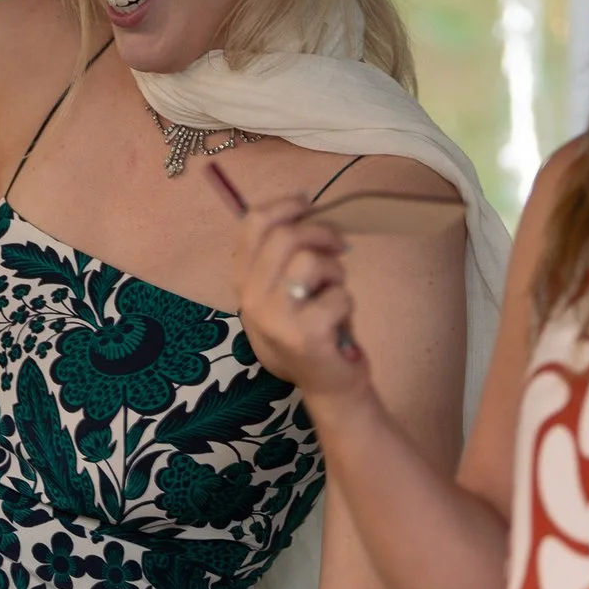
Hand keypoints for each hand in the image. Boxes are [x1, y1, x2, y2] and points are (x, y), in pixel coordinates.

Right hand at [232, 197, 371, 400]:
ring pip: (310, 261)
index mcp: (242, 282)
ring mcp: (275, 318)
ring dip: (334, 270)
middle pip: (285, 236)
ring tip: (333, 289)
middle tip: (338, 246)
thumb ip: (281, 255)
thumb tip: (301, 204)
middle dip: (321, 233)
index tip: (307, 203)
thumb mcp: (281, 291)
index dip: (284, 206)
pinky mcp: (304, 335)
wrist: (325, 384)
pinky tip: (338, 320)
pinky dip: (346, 302)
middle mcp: (250, 298)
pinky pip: (337, 295)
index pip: (252, 224)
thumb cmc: (308, 328)